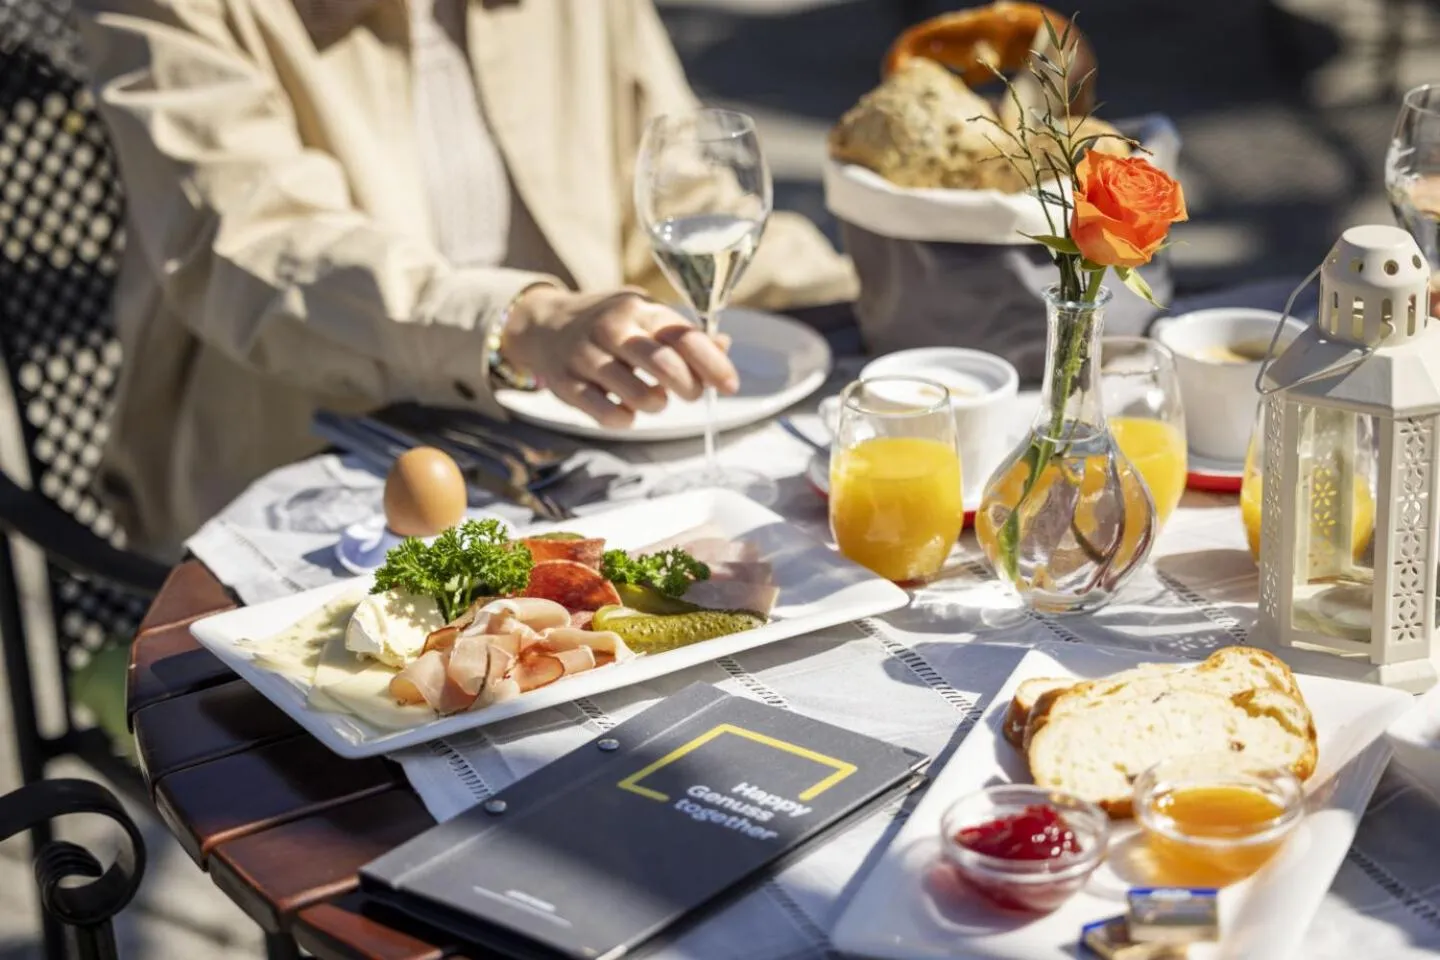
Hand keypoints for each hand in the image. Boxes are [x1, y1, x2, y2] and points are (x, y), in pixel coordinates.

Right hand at [500, 287, 737, 427]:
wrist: (544, 324)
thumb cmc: (609, 324)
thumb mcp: (645, 316)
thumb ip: (683, 334)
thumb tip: (724, 346)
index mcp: (639, 310)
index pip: (685, 337)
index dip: (714, 364)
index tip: (730, 385)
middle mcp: (612, 329)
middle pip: (666, 365)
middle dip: (689, 387)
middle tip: (689, 393)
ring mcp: (586, 357)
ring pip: (640, 397)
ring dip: (657, 405)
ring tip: (652, 397)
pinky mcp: (566, 385)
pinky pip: (609, 416)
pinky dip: (626, 419)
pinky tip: (624, 408)